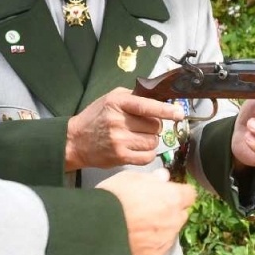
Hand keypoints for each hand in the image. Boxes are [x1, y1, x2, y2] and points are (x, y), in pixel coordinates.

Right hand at [64, 87, 186, 171]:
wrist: (75, 141)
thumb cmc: (95, 118)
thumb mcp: (110, 99)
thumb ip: (133, 97)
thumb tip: (158, 100)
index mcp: (117, 103)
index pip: (146, 106)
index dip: (165, 110)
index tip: (179, 113)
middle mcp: (118, 121)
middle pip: (155, 126)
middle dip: (153, 126)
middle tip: (141, 126)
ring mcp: (119, 141)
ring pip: (153, 142)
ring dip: (150, 140)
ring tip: (137, 137)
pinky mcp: (121, 157)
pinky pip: (148, 157)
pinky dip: (147, 153)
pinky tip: (137, 148)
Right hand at [97, 169, 198, 254]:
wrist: (96, 230)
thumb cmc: (113, 199)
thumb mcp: (130, 178)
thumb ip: (152, 178)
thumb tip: (163, 178)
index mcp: (172, 198)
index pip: (189, 194)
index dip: (178, 192)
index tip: (167, 192)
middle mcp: (173, 221)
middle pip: (181, 215)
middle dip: (170, 211)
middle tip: (149, 209)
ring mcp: (164, 242)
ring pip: (169, 233)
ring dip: (160, 229)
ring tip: (137, 226)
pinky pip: (156, 250)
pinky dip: (149, 246)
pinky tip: (133, 240)